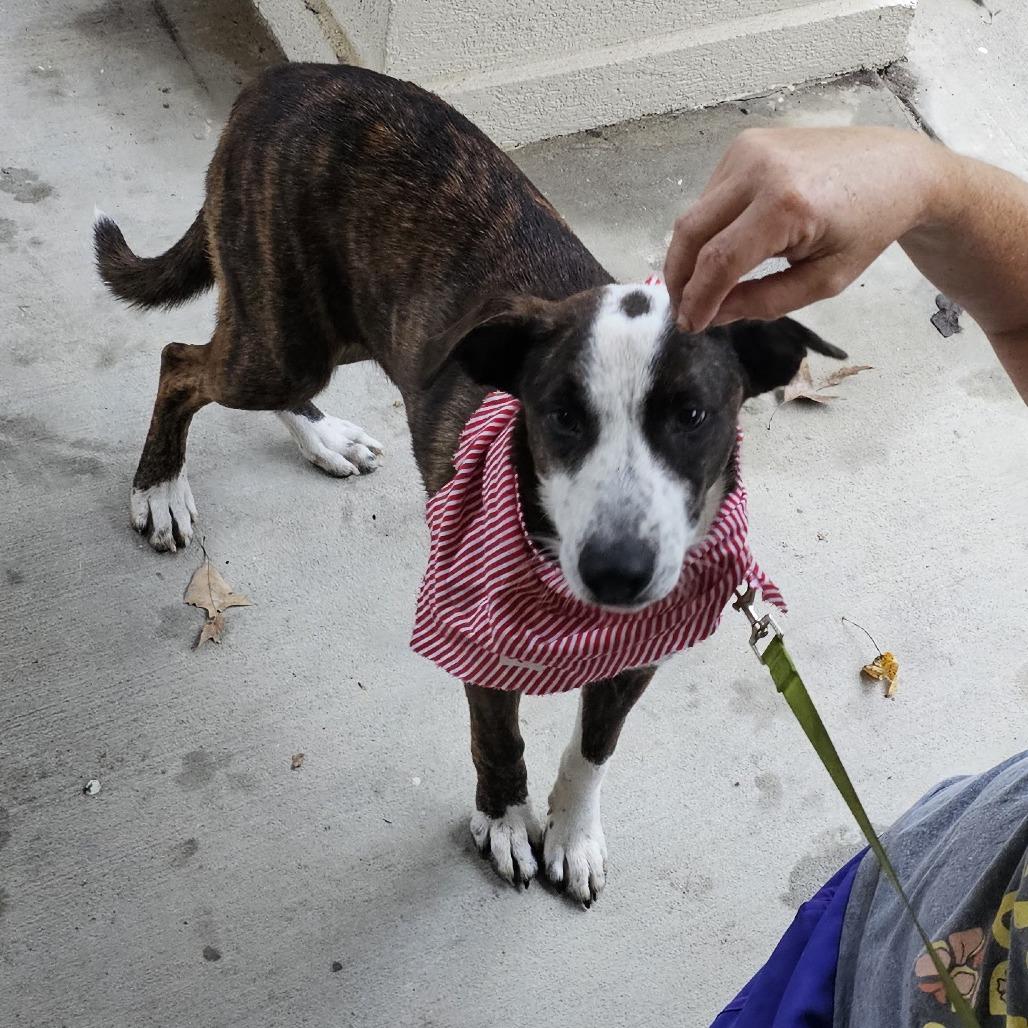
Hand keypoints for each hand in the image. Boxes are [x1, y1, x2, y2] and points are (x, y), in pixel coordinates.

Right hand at [663, 126, 942, 331]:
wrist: (897, 168)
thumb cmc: (868, 228)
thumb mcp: (823, 281)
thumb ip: (764, 301)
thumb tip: (713, 315)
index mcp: (786, 204)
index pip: (719, 260)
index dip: (697, 299)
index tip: (689, 326)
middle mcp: (759, 168)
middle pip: (692, 232)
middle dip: (679, 278)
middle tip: (683, 310)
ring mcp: (748, 151)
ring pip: (694, 214)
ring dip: (691, 255)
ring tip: (704, 285)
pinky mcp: (744, 145)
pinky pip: (709, 197)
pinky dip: (708, 229)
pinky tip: (727, 247)